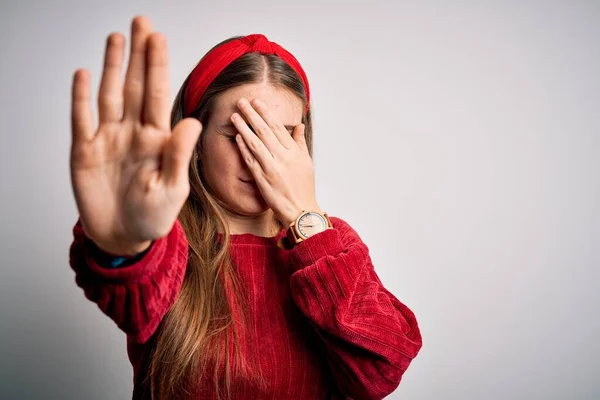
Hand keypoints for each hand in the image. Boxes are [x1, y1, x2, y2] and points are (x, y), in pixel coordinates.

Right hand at [70, 16, 201, 254]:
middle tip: (140, 22)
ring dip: (111, 67)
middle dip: (137, 55)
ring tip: (116, 39)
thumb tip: (191, 121)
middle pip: (133, 85)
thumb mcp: (172, 189)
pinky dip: (80, 97)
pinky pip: (81, 119)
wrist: (124, 236)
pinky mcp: (84, 151)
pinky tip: (83, 74)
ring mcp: (108, 138)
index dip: (156, 66)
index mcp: (157, 139)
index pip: (156, 94)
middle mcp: (133, 132)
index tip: (158, 38)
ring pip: (109, 95)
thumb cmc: (153, 215)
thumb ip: (179, 155)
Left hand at [231, 98, 321, 226]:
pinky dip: (243, 147)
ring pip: (255, 143)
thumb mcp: (306, 162)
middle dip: (252, 114)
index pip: (278, 127)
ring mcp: (271, 168)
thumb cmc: (304, 187)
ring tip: (235, 115)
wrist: (300, 210)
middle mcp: (282, 158)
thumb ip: (299, 142)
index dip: (266, 113)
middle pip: (265, 131)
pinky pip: (250, 160)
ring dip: (243, 127)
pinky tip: (237, 137)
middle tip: (242, 101)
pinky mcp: (262, 179)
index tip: (257, 102)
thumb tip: (299, 125)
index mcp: (294, 152)